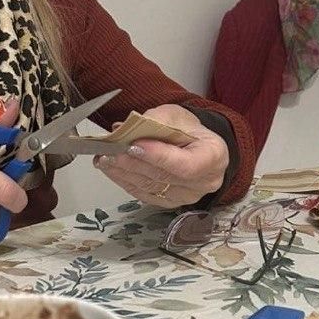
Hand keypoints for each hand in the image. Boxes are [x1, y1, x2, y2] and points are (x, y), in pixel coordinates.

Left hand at [93, 104, 228, 208]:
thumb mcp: (177, 115)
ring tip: (104, 158)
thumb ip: (156, 120)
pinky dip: (124, 181)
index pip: (185, 164)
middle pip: (163, 177)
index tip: (134, 145)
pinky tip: (111, 169)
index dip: (158, 157)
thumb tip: (130, 127)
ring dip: (123, 173)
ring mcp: (186, 196)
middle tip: (110, 150)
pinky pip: (144, 194)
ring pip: (150, 187)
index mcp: (214, 157)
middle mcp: (205, 182)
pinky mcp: (169, 203)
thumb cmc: (189, 130)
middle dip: (133, 163)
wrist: (195, 146)